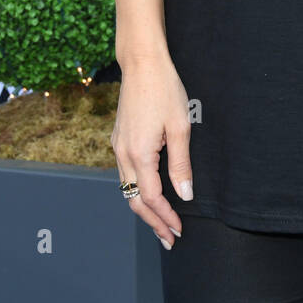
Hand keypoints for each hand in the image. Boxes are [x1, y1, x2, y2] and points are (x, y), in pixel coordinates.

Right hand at [111, 51, 193, 248]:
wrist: (142, 63)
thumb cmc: (164, 90)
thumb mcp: (181, 127)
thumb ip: (181, 164)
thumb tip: (184, 195)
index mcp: (139, 154)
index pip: (150, 198)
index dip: (165, 217)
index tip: (178, 231)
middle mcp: (123, 154)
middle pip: (134, 200)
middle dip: (152, 222)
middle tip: (169, 238)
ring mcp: (118, 146)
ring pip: (127, 188)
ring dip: (144, 208)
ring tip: (161, 222)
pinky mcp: (119, 139)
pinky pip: (125, 174)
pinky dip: (137, 190)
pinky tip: (149, 193)